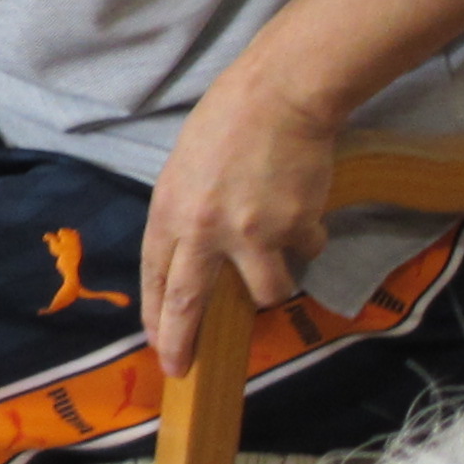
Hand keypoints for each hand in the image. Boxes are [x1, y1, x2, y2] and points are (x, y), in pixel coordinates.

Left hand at [137, 62, 338, 373]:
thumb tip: (192, 259)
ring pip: (265, 292)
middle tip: (180, 368)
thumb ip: (185, 217)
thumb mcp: (184, 169)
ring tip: (278, 250)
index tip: (158, 344)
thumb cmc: (227, 123)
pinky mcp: (293, 229)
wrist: (281, 96)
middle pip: (188, 302)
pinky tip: (303, 208)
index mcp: (169, 211)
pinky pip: (305, 252)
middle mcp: (204, 230)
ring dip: (272, 282)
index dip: (157, 316)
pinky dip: (307, 239)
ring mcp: (251, 233)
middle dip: (183, 342)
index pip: (155, 277)